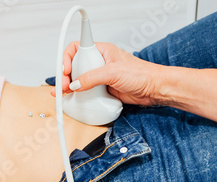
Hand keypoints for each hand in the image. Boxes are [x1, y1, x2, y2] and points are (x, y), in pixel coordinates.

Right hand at [51, 41, 165, 106]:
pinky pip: (86, 91)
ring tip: (64, 93)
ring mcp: (100, 76)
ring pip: (79, 80)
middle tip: (63, 86)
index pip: (77, 48)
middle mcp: (99, 62)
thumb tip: (75, 84)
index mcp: (101, 51)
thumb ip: (92, 78)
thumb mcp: (113, 73)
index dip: (67, 58)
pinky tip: (75, 99)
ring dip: (70, 87)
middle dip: (66, 76)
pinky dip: (79, 95)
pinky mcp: (102, 89)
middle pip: (74, 66)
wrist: (153, 90)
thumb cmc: (141, 74)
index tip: (66, 70)